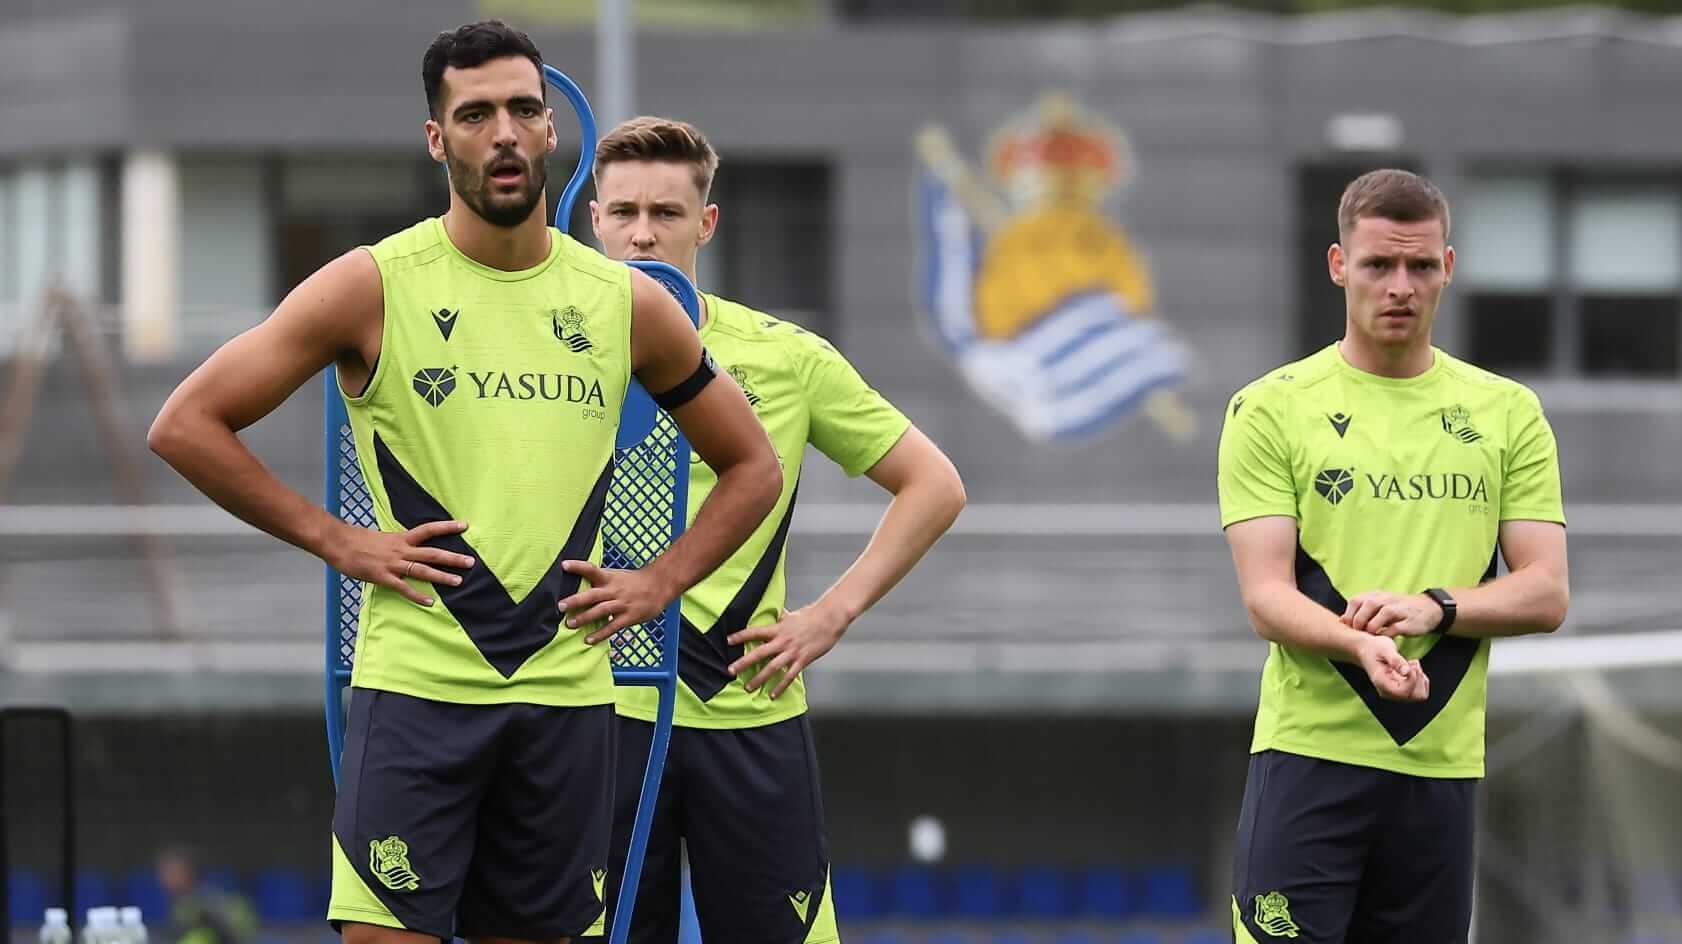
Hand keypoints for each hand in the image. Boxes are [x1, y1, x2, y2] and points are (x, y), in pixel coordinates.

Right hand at [330, 519, 473, 605]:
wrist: (338, 543)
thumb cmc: (358, 540)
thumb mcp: (383, 538)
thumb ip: (397, 544)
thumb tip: (408, 547)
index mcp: (401, 538)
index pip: (429, 529)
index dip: (447, 527)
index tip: (464, 525)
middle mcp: (401, 550)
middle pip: (432, 552)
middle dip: (453, 558)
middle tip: (471, 562)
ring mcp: (393, 564)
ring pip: (422, 570)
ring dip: (442, 576)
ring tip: (459, 581)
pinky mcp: (383, 577)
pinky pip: (404, 588)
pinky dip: (417, 595)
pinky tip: (430, 602)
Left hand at [559, 561, 677, 643]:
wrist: (660, 585)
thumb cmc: (635, 582)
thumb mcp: (617, 576)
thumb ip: (601, 582)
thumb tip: (580, 587)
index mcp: (609, 578)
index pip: (591, 569)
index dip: (577, 566)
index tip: (563, 565)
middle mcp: (613, 590)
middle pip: (592, 595)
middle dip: (575, 600)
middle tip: (560, 606)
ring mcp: (621, 604)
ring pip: (600, 611)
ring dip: (584, 618)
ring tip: (570, 624)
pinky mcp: (628, 617)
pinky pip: (612, 626)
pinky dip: (600, 634)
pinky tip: (589, 640)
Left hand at [726, 604, 849, 698]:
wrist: (829, 619)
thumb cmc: (811, 616)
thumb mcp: (792, 615)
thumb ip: (780, 617)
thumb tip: (773, 611)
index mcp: (778, 629)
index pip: (755, 632)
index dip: (741, 636)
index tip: (728, 640)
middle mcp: (782, 641)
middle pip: (759, 653)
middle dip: (744, 663)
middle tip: (730, 670)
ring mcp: (792, 652)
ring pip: (772, 668)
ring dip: (759, 678)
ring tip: (748, 687)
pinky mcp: (802, 660)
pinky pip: (789, 676)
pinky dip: (780, 686)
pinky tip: (773, 695)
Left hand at [1342, 591, 1442, 637]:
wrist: (1429, 609)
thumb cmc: (1399, 609)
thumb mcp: (1381, 604)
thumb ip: (1364, 609)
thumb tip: (1341, 620)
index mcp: (1377, 595)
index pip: (1356, 600)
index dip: (1348, 614)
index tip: (1346, 625)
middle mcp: (1387, 599)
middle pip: (1367, 606)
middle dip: (1358, 621)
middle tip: (1357, 632)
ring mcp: (1398, 610)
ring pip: (1379, 617)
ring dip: (1370, 629)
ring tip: (1368, 636)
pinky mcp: (1408, 622)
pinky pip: (1393, 629)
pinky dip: (1384, 636)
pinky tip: (1381, 640)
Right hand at [1357, 635, 1429, 701]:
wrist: (1366, 650)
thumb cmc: (1374, 648)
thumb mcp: (1385, 649)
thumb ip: (1396, 660)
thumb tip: (1407, 672)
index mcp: (1381, 683)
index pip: (1403, 691)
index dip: (1413, 679)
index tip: (1411, 664)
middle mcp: (1388, 692)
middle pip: (1414, 696)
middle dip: (1418, 678)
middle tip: (1411, 662)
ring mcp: (1395, 693)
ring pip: (1419, 695)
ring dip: (1421, 678)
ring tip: (1411, 664)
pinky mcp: (1400, 690)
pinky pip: (1419, 692)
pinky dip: (1421, 679)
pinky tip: (1412, 668)